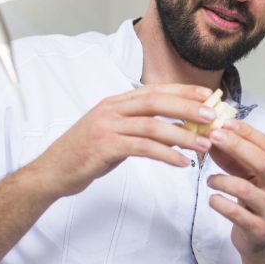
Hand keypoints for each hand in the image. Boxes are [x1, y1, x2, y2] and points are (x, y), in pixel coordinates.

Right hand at [28, 84, 216, 199]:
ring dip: (182, 135)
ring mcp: (107, 126)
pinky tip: (182, 163)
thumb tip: (175, 130)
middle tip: (213, 116)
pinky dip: (166, 155)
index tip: (208, 95)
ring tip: (204, 145)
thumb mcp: (114, 134)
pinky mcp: (104, 146)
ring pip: (153, 126)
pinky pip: (142, 148)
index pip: (155, 90)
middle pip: (157, 102)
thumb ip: (139, 128)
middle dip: (188, 108)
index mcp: (116, 102)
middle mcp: (112, 109)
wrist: (51, 172)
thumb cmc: (85, 154)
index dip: (183, 92)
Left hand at [206, 119, 264, 255]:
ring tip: (210, 180)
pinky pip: (235, 213)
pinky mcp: (259, 230)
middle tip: (214, 137)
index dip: (250, 134)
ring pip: (245, 189)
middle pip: (264, 163)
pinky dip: (219, 202)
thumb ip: (235, 159)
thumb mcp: (251, 178)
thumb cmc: (257, 204)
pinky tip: (213, 199)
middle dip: (237, 146)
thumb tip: (212, 135)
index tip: (227, 123)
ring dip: (222, 180)